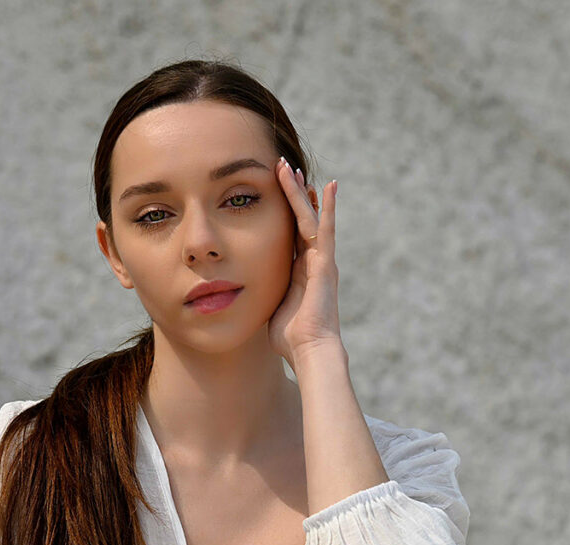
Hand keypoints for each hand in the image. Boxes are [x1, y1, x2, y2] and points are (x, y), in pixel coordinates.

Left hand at [267, 156, 343, 368]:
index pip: (291, 231)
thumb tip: (241, 290)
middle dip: (291, 193)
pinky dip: (326, 207)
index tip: (277, 188)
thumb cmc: (289, 337)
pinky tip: (327, 186)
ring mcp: (321, 261)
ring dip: (299, 193)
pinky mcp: (325, 264)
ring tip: (291, 168)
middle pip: (301, 218)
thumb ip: (262, 293)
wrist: (309, 351)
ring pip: (309, 218)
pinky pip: (324, 230)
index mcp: (299, 270)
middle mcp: (312, 261)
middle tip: (282, 167)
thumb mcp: (269, 306)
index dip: (284, 210)